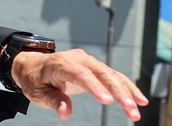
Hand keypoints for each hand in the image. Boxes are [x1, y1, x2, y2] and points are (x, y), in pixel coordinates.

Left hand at [12, 49, 148, 120]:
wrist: (33, 64)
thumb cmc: (35, 80)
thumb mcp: (37, 92)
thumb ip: (53, 101)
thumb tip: (65, 113)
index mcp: (59, 63)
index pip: (80, 74)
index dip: (94, 87)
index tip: (108, 101)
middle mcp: (77, 59)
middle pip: (101, 73)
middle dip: (118, 91)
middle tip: (131, 110)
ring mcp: (87, 62)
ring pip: (111, 74)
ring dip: (126, 92)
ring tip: (136, 111)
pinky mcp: (94, 67)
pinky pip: (113, 76)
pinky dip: (127, 87)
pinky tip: (140, 100)